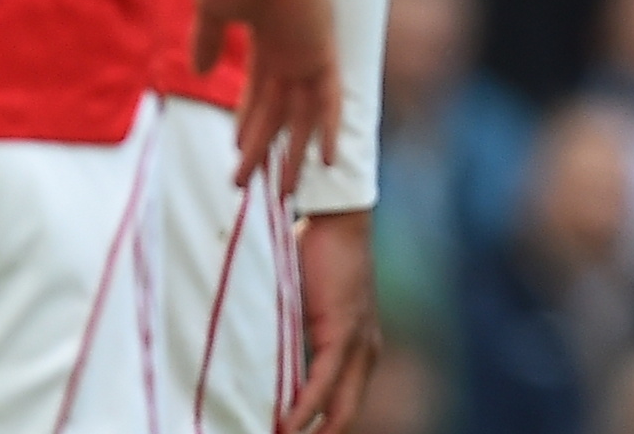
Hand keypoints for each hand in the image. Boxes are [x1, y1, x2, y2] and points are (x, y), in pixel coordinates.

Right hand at [192, 0, 337, 196]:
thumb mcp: (212, 7)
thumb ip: (207, 40)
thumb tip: (201, 72)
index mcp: (267, 39)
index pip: (258, 93)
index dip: (247, 124)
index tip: (235, 152)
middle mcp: (290, 52)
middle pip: (277, 114)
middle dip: (261, 150)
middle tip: (246, 184)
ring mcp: (308, 54)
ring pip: (300, 118)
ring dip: (290, 155)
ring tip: (282, 193)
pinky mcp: (323, 53)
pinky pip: (330, 101)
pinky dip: (329, 131)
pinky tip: (325, 162)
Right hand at [287, 210, 380, 433]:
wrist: (338, 220)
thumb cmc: (319, 256)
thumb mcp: (307, 308)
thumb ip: (296, 337)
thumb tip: (267, 363)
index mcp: (360, 349)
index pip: (344, 405)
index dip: (322, 429)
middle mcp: (366, 352)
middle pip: (346, 415)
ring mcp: (359, 343)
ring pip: (340, 406)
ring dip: (309, 431)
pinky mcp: (345, 331)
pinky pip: (325, 382)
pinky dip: (305, 407)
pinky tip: (286, 426)